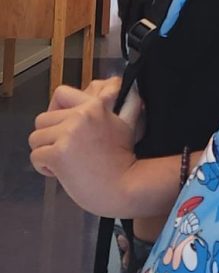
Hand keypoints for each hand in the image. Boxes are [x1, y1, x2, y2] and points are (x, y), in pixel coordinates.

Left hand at [29, 81, 141, 215]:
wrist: (124, 187)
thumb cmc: (125, 159)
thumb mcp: (129, 124)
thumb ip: (124, 102)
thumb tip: (122, 84)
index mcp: (95, 107)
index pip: (61, 93)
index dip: (56, 108)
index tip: (63, 124)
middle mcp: (80, 117)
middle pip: (42, 119)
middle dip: (50, 136)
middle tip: (69, 150)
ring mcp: (67, 135)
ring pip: (36, 138)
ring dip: (46, 151)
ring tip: (66, 161)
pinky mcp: (58, 154)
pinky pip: (36, 156)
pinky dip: (44, 167)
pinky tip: (61, 172)